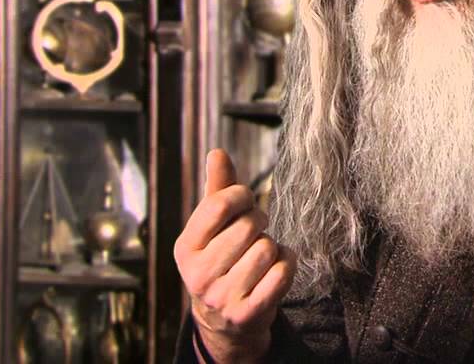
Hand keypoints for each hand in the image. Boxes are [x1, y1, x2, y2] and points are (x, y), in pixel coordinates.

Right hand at [174, 149, 295, 362]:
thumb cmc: (222, 259)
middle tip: (254, 232)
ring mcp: (222, 298)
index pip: (218, 205)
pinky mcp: (248, 314)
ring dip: (272, 246)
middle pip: (248, 226)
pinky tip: (274, 269)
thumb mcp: (212, 228)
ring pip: (267, 249)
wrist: (224, 321)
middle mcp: (198, 275)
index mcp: (185, 247)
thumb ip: (217, 190)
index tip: (245, 200)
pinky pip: (283, 272)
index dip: (240, 195)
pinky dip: (287, 264)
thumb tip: (217, 152)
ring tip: (260, 255)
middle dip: (259, 222)